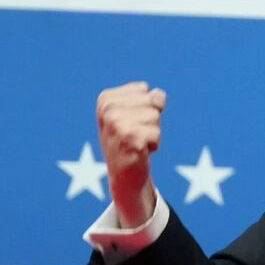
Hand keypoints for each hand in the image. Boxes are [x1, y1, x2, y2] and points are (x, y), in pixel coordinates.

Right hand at [96, 81, 166, 227]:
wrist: (124, 174)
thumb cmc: (132, 140)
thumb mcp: (138, 113)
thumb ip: (152, 98)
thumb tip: (159, 95)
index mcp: (106, 99)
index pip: (145, 90)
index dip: (146, 107)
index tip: (131, 122)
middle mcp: (108, 109)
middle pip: (152, 101)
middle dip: (151, 119)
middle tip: (136, 134)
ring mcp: (116, 124)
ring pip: (155, 116)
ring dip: (153, 132)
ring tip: (137, 142)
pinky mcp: (129, 139)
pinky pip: (156, 133)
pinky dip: (154, 144)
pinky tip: (139, 151)